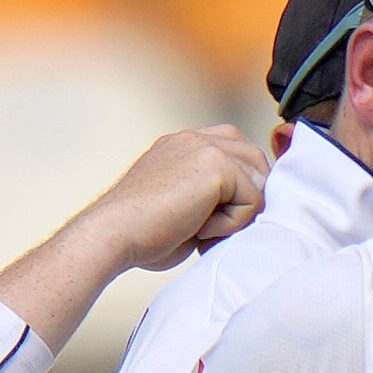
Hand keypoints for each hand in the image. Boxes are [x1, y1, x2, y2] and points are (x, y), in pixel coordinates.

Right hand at [71, 127, 269, 272]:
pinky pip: (253, 198)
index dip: (240, 191)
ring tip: (203, 229)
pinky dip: (232, 224)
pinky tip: (199, 228)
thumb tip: (252, 208)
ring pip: (259, 181)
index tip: (211, 222)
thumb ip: (214, 195)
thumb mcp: (184, 205)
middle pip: (257, 164)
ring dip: (239, 214)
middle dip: (246, 201)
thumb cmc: (143, 235)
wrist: (113, 234)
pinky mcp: (215, 162)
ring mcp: (205, 145)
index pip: (240, 156)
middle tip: (211, 230)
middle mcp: (196, 138)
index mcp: (185, 144)